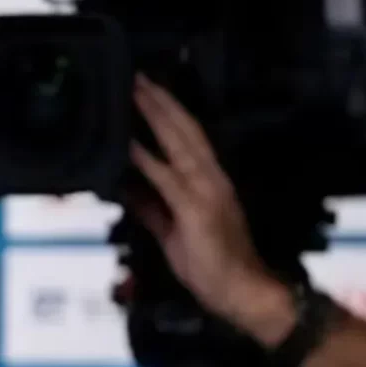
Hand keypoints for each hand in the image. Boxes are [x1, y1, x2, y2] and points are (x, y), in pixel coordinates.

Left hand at [125, 77, 294, 343]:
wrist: (238, 289)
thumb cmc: (209, 264)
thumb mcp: (172, 232)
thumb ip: (151, 208)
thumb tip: (127, 188)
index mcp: (207, 180)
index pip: (186, 138)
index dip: (167, 114)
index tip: (147, 93)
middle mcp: (210, 176)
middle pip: (184, 129)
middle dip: (161, 103)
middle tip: (137, 78)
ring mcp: (205, 189)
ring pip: (178, 142)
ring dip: (156, 116)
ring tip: (135, 93)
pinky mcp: (197, 207)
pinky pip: (168, 179)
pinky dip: (149, 160)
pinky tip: (131, 144)